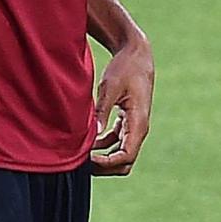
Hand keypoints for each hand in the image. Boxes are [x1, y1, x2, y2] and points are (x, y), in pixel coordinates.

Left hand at [91, 40, 153, 175]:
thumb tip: (93, 135)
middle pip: (125, 162)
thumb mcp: (110, 87)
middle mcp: (139, 128)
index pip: (126, 156)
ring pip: (121, 154)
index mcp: (139, 122)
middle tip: (81, 162)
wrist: (136, 54)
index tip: (87, 159)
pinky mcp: (128, 121)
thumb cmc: (125, 68)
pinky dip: (102, 146)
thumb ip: (102, 111)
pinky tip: (86, 141)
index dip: (107, 163)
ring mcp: (135, 126)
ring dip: (102, 158)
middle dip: (104, 167)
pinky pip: (116, 142)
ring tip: (80, 154)